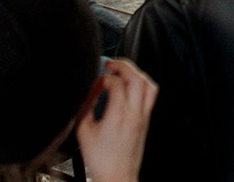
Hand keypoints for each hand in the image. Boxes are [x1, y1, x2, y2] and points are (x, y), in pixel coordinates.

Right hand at [78, 58, 158, 181]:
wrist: (117, 176)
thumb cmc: (101, 159)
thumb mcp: (83, 130)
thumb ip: (84, 105)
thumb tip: (88, 89)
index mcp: (118, 114)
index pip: (115, 82)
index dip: (103, 77)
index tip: (95, 80)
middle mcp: (135, 114)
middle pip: (137, 78)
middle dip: (123, 65)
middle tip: (110, 63)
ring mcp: (144, 117)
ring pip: (149, 85)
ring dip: (136, 73)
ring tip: (122, 71)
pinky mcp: (146, 121)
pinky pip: (151, 95)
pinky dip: (142, 84)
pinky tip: (130, 86)